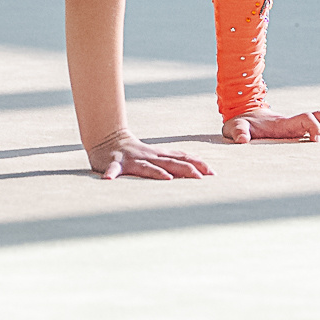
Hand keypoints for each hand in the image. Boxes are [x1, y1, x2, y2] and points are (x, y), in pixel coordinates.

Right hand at [89, 130, 213, 180]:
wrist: (107, 139)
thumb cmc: (133, 153)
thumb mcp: (154, 156)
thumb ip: (170, 162)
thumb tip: (194, 171)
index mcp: (158, 155)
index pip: (181, 158)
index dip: (197, 163)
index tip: (212, 172)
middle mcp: (148, 156)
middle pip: (170, 162)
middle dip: (186, 169)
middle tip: (200, 178)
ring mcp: (132, 159)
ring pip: (146, 166)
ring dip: (156, 172)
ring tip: (167, 178)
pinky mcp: (114, 163)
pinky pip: (113, 169)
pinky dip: (111, 173)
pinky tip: (109, 179)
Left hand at [222, 108, 319, 143]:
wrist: (243, 117)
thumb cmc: (240, 125)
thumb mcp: (235, 128)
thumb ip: (239, 133)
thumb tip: (242, 141)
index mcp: (284, 122)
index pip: (305, 119)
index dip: (313, 127)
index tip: (316, 140)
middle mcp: (294, 122)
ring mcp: (298, 125)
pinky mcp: (299, 131)